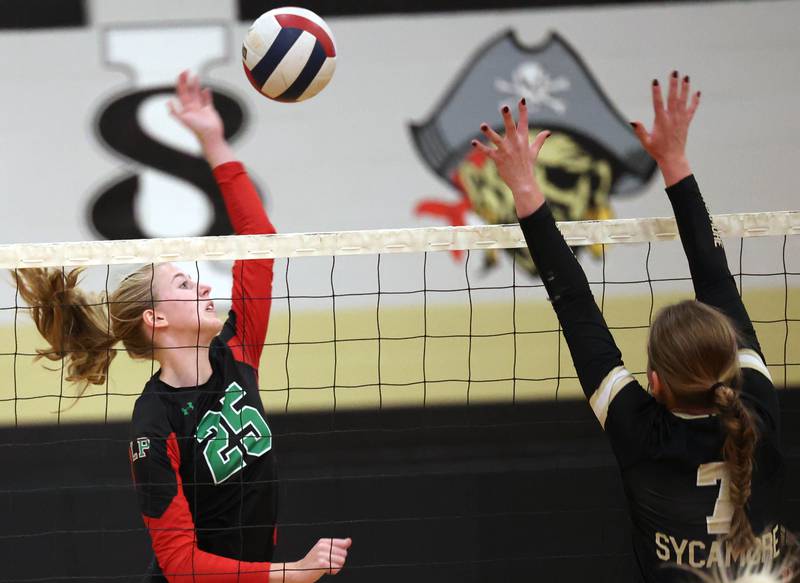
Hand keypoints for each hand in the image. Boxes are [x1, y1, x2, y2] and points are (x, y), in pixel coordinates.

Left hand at [168, 70, 223, 143]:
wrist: (210, 136)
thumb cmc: (197, 130)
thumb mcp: (183, 120)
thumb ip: (175, 111)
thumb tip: (168, 102)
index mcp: (186, 109)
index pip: (181, 92)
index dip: (180, 82)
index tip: (182, 74)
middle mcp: (192, 108)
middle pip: (188, 91)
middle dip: (187, 81)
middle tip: (187, 71)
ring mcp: (200, 109)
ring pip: (197, 94)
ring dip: (196, 85)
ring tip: (196, 76)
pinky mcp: (209, 111)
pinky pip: (207, 100)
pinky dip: (206, 94)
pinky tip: (206, 89)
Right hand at [281, 538, 351, 582]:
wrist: (299, 572)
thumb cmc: (314, 562)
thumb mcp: (325, 551)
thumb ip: (338, 546)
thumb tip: (349, 540)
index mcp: (324, 541)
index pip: (343, 544)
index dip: (341, 553)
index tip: (332, 557)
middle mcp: (322, 546)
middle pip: (344, 553)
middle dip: (339, 561)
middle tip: (328, 564)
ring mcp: (321, 554)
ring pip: (341, 561)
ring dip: (336, 567)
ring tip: (326, 568)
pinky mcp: (321, 563)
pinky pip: (336, 568)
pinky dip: (333, 571)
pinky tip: (325, 571)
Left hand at [472, 100, 550, 217]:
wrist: (523, 183)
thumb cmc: (528, 166)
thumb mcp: (534, 152)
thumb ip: (540, 140)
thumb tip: (548, 132)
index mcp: (523, 140)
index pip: (524, 122)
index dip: (523, 111)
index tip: (521, 99)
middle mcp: (515, 144)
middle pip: (511, 127)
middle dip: (508, 117)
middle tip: (504, 107)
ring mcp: (506, 151)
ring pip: (496, 139)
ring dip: (489, 132)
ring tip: (483, 125)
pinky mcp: (498, 159)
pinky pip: (488, 152)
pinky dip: (481, 147)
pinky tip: (474, 142)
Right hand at [630, 71, 700, 185]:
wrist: (673, 158)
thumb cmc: (657, 150)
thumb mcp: (646, 141)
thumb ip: (640, 130)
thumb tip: (632, 121)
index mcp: (661, 122)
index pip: (658, 103)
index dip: (656, 92)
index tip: (655, 81)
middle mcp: (672, 118)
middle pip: (673, 98)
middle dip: (673, 84)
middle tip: (674, 72)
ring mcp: (681, 119)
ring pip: (683, 101)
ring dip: (685, 88)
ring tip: (686, 77)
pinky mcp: (686, 122)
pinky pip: (692, 109)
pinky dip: (695, 100)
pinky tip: (697, 92)